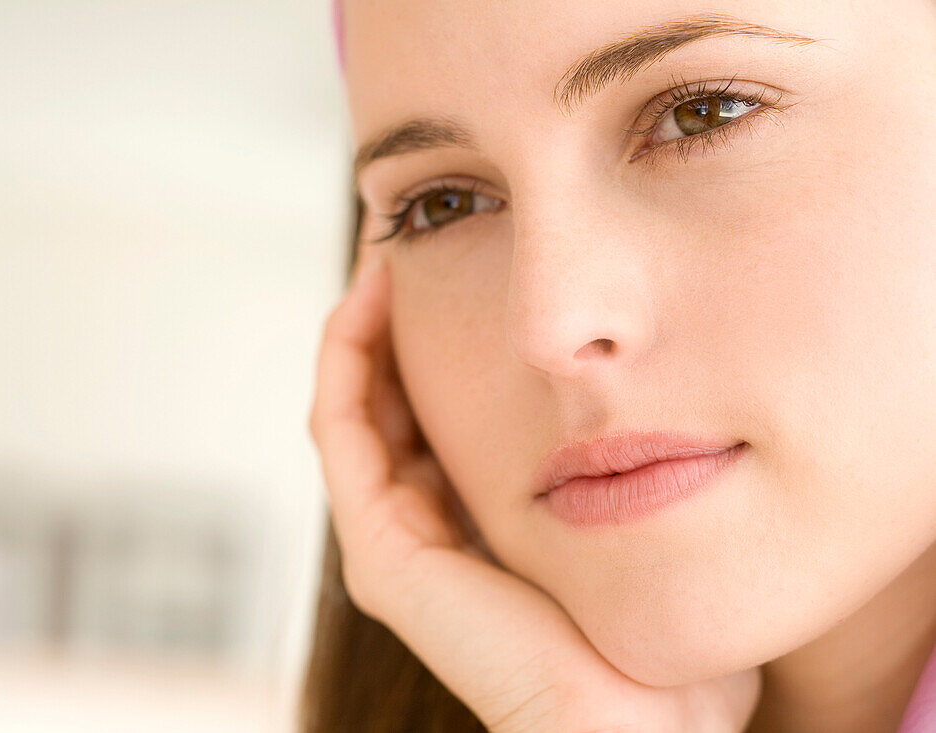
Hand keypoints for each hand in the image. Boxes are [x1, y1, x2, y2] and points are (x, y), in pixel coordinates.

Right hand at [308, 252, 761, 732]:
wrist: (645, 718)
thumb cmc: (651, 629)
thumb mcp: (623, 513)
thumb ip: (607, 455)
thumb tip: (632, 380)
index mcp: (468, 524)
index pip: (427, 414)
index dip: (428, 337)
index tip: (454, 260)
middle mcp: (420, 531)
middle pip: (385, 402)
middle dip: (392, 319)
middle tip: (412, 240)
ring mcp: (393, 543)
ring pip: (354, 406)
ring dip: (362, 325)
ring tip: (387, 250)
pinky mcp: (384, 553)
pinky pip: (343, 432)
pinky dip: (347, 358)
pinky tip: (373, 294)